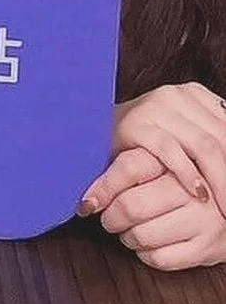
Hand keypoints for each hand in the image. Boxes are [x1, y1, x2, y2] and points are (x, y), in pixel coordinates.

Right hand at [83, 83, 225, 210]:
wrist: (91, 133)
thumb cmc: (144, 142)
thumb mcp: (184, 137)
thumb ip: (211, 144)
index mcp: (194, 94)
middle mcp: (176, 94)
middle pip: (222, 139)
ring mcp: (154, 107)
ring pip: (204, 146)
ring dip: (220, 182)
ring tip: (225, 209)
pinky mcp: (135, 124)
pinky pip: (171, 151)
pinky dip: (188, 174)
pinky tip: (198, 193)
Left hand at [93, 149, 225, 269]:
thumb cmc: (181, 183)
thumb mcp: (159, 163)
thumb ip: (128, 165)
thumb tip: (85, 182)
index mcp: (176, 161)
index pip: (129, 169)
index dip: (102, 189)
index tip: (86, 202)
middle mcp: (193, 190)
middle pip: (131, 206)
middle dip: (111, 216)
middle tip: (108, 218)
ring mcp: (204, 221)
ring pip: (142, 235)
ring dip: (126, 236)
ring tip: (128, 230)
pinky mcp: (209, 248)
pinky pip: (160, 258)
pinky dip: (145, 254)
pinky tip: (147, 244)